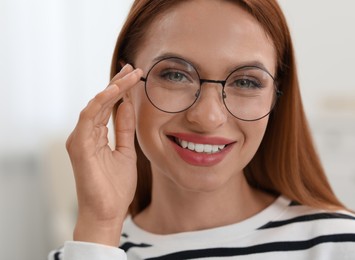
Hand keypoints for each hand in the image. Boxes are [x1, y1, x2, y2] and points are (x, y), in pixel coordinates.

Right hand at [66, 64, 142, 245]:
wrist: (108, 213)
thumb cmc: (115, 187)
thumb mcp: (126, 151)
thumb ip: (124, 129)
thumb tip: (128, 106)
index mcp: (95, 136)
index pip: (107, 107)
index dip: (120, 90)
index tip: (134, 76)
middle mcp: (85, 134)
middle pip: (101, 102)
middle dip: (117, 83)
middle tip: (133, 68)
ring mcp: (80, 139)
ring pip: (95, 104)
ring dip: (113, 88)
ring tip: (130, 74)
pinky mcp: (80, 145)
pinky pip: (89, 116)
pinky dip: (102, 101)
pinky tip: (116, 90)